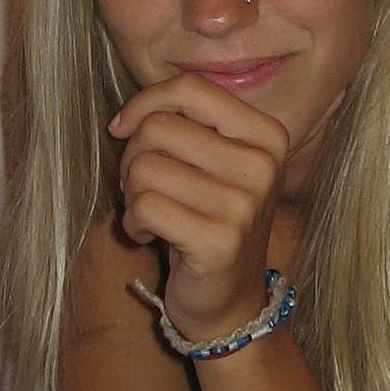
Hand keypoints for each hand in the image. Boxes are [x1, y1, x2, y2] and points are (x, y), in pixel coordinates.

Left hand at [108, 74, 288, 338]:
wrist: (230, 301)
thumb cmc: (209, 219)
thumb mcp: (210, 163)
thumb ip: (183, 126)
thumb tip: (124, 121)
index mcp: (266, 135)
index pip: (191, 89)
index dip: (145, 103)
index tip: (123, 129)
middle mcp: (262, 165)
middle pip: (159, 127)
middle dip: (133, 156)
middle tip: (143, 187)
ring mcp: (245, 205)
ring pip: (144, 167)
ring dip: (131, 193)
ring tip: (150, 212)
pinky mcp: (220, 242)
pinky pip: (143, 207)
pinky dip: (133, 223)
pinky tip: (150, 236)